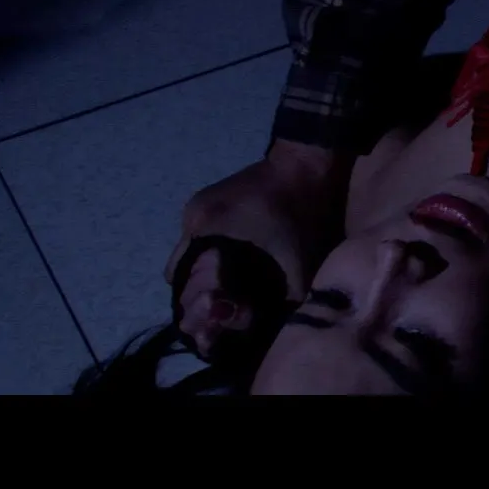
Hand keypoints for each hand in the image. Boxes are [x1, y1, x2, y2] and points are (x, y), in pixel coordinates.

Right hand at [164, 141, 350, 358]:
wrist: (308, 161)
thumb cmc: (303, 210)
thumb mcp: (298, 260)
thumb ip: (284, 297)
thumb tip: (270, 327)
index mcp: (204, 227)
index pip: (179, 279)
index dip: (197, 302)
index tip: (219, 312)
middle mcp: (192, 216)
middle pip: (181, 269)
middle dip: (200, 290)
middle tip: (226, 305)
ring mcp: (198, 206)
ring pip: (191, 254)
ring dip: (208, 272)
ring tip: (233, 288)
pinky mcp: (211, 201)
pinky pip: (202, 238)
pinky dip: (213, 254)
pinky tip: (236, 265)